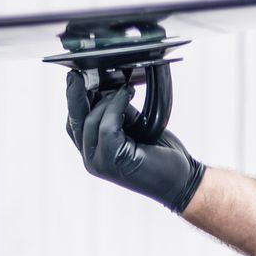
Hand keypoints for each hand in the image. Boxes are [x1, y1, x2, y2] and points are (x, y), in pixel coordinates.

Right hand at [65, 72, 204, 211]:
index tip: (76, 80)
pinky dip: (116, 106)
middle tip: (76, 74)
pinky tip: (127, 94)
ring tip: (124, 88)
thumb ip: (117, 115)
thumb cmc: (162, 157)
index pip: (74, 124)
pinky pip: (106, 124)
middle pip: (74, 121)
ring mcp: (97, 162)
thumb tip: (109, 90)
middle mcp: (91, 159)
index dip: (73, 102)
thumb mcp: (135, 129)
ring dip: (105, 100)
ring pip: (90, 121)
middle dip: (74, 95)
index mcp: (94, 153)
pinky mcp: (110, 159)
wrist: (182, 181)